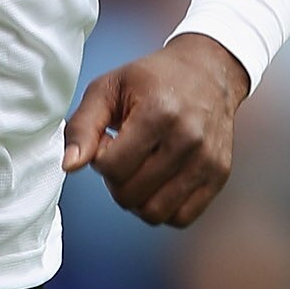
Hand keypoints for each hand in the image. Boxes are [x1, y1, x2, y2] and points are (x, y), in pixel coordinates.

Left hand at [62, 32, 249, 228]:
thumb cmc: (152, 79)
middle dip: (116, 181)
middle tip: (123, 156)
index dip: (101, 159)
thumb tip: (69, 166)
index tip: (110, 141)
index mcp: (158, 113)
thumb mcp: (107, 89)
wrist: (208, 70)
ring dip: (137, 199)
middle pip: (130, 194)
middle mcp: (188, 139)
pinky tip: (159, 182)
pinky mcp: (219, 175)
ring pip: (154, 213)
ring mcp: (207, 160)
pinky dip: (163, 208)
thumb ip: (82, 127)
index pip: (112, 168)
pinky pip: (182, 218)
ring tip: (140, 170)